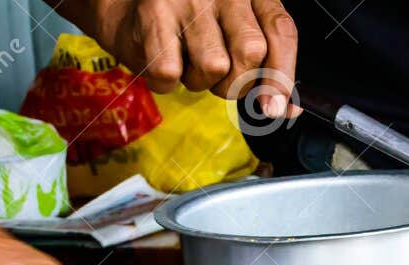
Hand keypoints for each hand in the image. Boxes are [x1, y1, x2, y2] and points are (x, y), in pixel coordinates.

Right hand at [68, 0, 299, 113]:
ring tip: (186, 61)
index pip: (280, 31)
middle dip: (236, 82)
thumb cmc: (187, 25)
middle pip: (251, 53)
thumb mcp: (233, 34)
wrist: (123, 5)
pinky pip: (171, 75)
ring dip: (200, 82)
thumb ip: (264, 67)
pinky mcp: (154, 15)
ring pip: (214, 68)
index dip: (281, 76)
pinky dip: (166, 83)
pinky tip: (163, 60)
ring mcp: (187, 0)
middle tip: (218, 76)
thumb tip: (285, 109)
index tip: (274, 108)